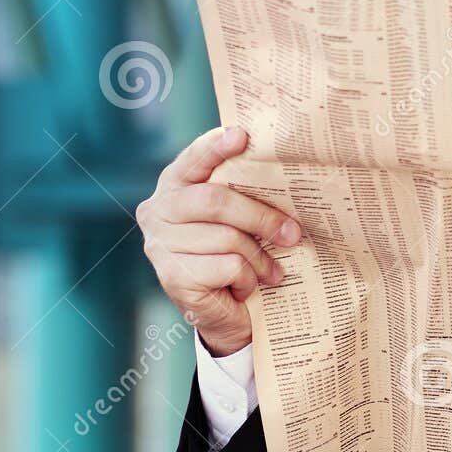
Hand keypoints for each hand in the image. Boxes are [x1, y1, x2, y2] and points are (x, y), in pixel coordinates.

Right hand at [136, 126, 300, 355]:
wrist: (227, 316)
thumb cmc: (235, 257)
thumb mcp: (239, 221)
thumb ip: (243, 195)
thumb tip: (285, 179)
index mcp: (174, 186)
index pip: (193, 160)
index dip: (215, 147)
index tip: (242, 135)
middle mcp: (158, 211)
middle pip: (216, 201)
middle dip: (261, 216)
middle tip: (293, 233)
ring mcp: (160, 245)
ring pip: (227, 238)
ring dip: (259, 258)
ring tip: (271, 271)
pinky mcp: (172, 277)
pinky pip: (228, 267)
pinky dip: (248, 279)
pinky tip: (246, 287)